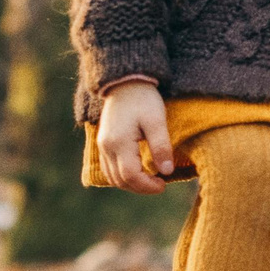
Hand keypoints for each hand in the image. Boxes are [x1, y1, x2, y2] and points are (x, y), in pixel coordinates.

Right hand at [96, 79, 174, 193]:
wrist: (125, 82)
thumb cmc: (143, 99)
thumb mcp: (156, 121)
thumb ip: (161, 146)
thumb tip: (167, 171)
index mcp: (119, 142)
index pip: (131, 175)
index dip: (147, 186)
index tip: (164, 183)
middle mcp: (106, 147)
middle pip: (120, 180)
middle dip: (141, 188)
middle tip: (160, 184)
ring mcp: (102, 145)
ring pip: (112, 177)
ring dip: (131, 184)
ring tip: (150, 180)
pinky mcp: (103, 143)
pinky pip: (108, 169)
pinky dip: (122, 177)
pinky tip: (137, 173)